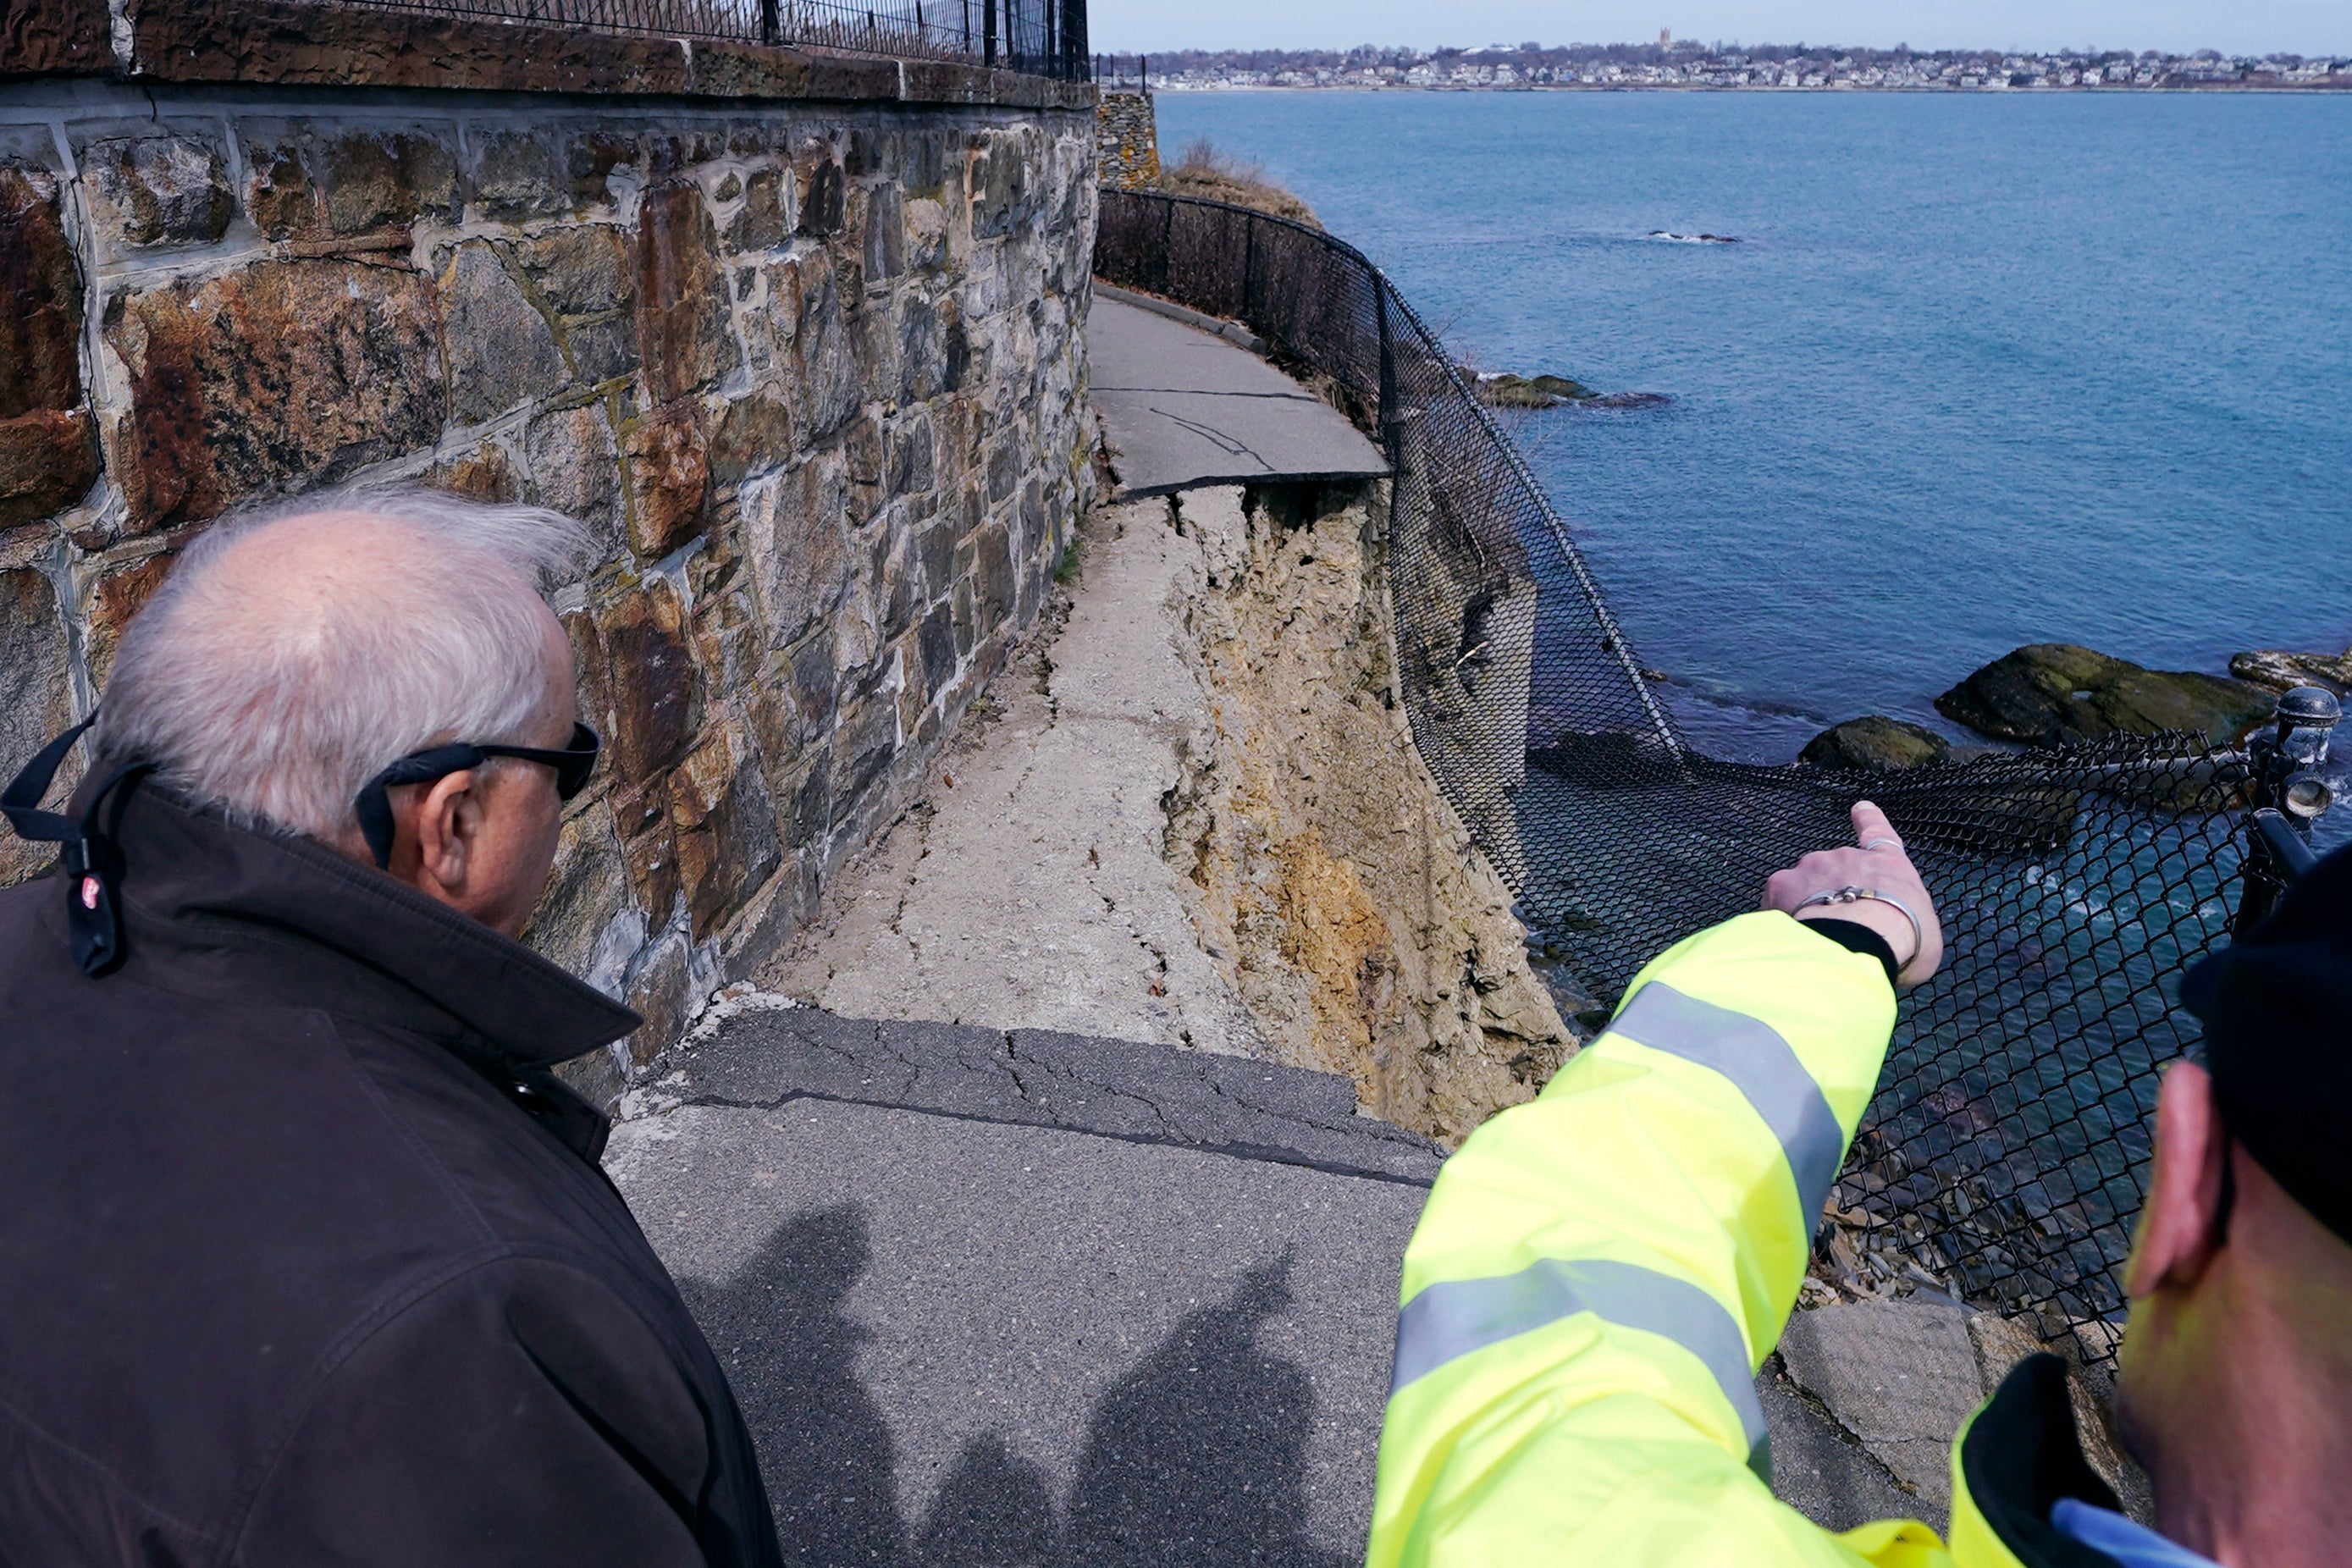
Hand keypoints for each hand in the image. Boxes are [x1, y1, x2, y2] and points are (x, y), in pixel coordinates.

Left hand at [1762, 801, 1943, 987]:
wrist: (1861, 941)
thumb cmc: (1902, 938)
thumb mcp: (1923, 931)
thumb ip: (1904, 922)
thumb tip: (1893, 934)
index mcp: (1887, 864)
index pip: (1879, 834)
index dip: (1868, 820)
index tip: (1860, 808)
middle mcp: (1847, 857)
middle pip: (1835, 872)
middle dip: (1833, 896)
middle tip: (1838, 930)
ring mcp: (1812, 866)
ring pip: (1803, 885)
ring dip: (1804, 907)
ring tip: (1815, 938)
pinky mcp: (1781, 883)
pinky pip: (1776, 899)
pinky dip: (1780, 917)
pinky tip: (1791, 939)